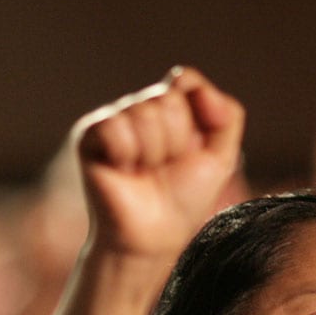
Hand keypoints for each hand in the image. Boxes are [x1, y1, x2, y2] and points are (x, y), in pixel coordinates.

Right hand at [74, 66, 244, 259]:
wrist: (152, 237)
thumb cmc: (183, 200)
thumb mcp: (220, 157)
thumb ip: (226, 114)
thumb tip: (182, 77)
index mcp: (167, 109)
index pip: (186, 81)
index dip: (196, 116)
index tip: (192, 150)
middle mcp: (139, 109)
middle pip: (168, 99)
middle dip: (177, 141)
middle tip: (164, 169)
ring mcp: (113, 120)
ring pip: (144, 112)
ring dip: (154, 152)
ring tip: (144, 173)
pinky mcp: (89, 136)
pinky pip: (115, 126)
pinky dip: (127, 153)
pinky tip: (123, 170)